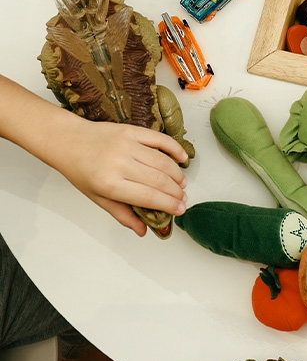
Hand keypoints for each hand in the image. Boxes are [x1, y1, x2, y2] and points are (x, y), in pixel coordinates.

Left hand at [53, 117, 188, 236]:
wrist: (69, 141)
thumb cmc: (81, 170)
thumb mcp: (97, 197)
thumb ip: (122, 214)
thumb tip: (143, 230)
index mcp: (109, 184)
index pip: (149, 197)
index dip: (169, 204)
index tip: (180, 210)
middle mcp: (120, 163)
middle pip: (159, 180)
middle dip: (176, 192)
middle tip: (183, 198)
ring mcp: (127, 145)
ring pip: (163, 162)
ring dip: (177, 175)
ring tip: (182, 183)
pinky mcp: (132, 130)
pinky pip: (160, 140)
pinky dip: (175, 149)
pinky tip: (182, 159)